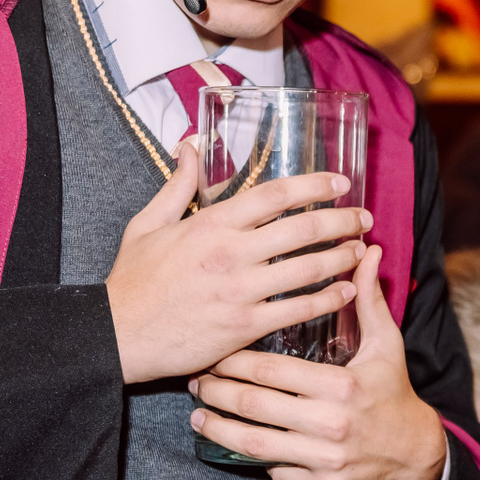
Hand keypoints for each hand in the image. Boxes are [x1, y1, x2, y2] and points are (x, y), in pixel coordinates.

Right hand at [105, 140, 372, 383]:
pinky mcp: (244, 326)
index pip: (275, 195)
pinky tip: (345, 292)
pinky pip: (297, 309)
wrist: (115, 336)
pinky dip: (327, 299)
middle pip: (302, 229)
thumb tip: (189, 143)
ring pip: (307, 269)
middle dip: (341, 221)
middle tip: (364, 218)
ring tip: (361, 251)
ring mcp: (240, 291)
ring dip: (341, 258)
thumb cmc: (131, 281)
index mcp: (211, 224)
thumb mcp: (148, 224)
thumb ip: (176, 184)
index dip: (314, 186)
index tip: (340, 183)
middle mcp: (231, 253)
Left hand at [188, 246, 448, 479]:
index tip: (214, 354)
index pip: (272, 370)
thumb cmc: (394, 392)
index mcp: (343, 385)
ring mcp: (326, 460)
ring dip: (219, 428)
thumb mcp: (387, 345)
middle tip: (196, 380)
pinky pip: (275, 470)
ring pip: (255, 443)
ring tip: (199, 415)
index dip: (235, 362)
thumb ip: (370, 300)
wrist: (417, 454)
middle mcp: (332, 424)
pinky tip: (233, 443)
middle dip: (217, 391)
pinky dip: (252, 457)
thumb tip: (369, 252)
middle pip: (255, 406)